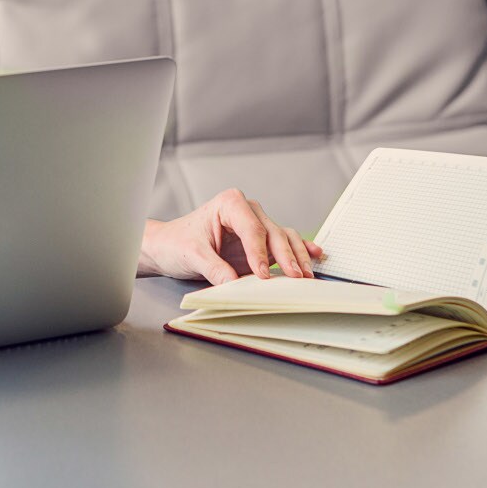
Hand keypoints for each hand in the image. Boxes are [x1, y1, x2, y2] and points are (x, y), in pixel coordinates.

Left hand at [137, 188, 323, 284]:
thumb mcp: (191, 255)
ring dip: (297, 256)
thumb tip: (232, 283)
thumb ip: (212, 267)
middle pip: (273, 232)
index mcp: (229, 204)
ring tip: (306, 274)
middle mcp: (247, 210)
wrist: (170, 245)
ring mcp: (256, 225)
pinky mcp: (261, 241)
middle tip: (294, 277)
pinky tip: (316, 255)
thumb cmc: (177, 242)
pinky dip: (300, 249)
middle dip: (285, 255)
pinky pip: (285, 242)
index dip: (259, 251)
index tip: (262, 274)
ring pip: (284, 237)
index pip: (251, 228)